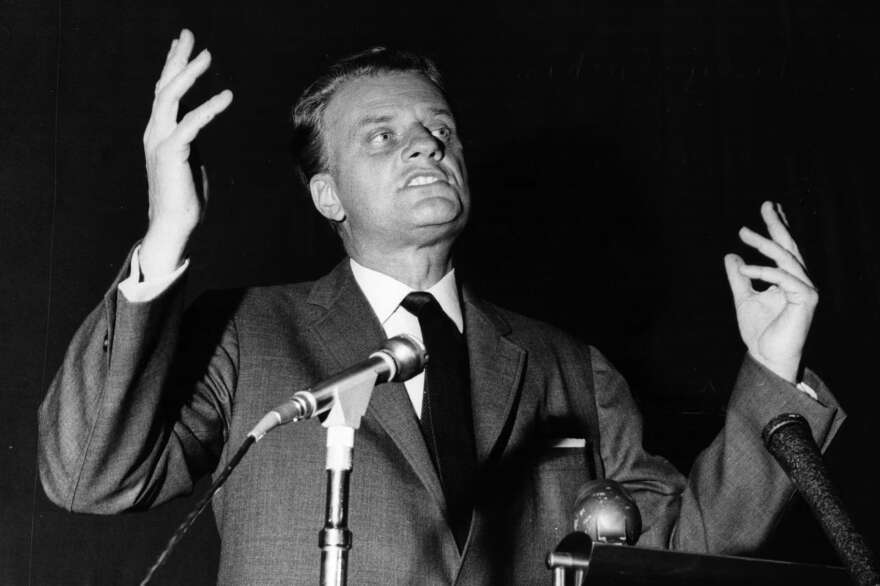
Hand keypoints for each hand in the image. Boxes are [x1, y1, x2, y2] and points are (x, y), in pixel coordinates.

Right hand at [140, 29, 232, 279]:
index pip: (165, 93)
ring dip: (188, 74)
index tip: (182, 45)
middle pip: (164, 87)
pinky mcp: (170, 153)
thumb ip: (190, 141)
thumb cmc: (184, 198)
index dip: (173, 67)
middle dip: (176, 59)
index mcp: (159, 133)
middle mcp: (155, 132)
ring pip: (171, 97)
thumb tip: (198, 128)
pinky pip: (192, 124)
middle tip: (189, 35)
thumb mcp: (189, 161)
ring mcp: (160, 141)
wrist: (173, 225)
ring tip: (206, 55)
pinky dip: (209, 108)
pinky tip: (227, 96)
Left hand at [724, 201, 818, 382]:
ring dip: (765, 243)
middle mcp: (799, 280)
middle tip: (765, 204)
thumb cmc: (759, 331)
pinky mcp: (806, 299)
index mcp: (787, 278)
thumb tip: (731, 256)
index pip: (784, 248)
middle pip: (789, 246)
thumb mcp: (742, 298)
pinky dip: (763, 271)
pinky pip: (783, 278)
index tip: (769, 207)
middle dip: (777, 224)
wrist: (766, 356)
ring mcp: (805, 289)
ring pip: (786, 258)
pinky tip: (745, 269)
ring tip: (744, 232)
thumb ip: (738, 278)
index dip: (777, 227)